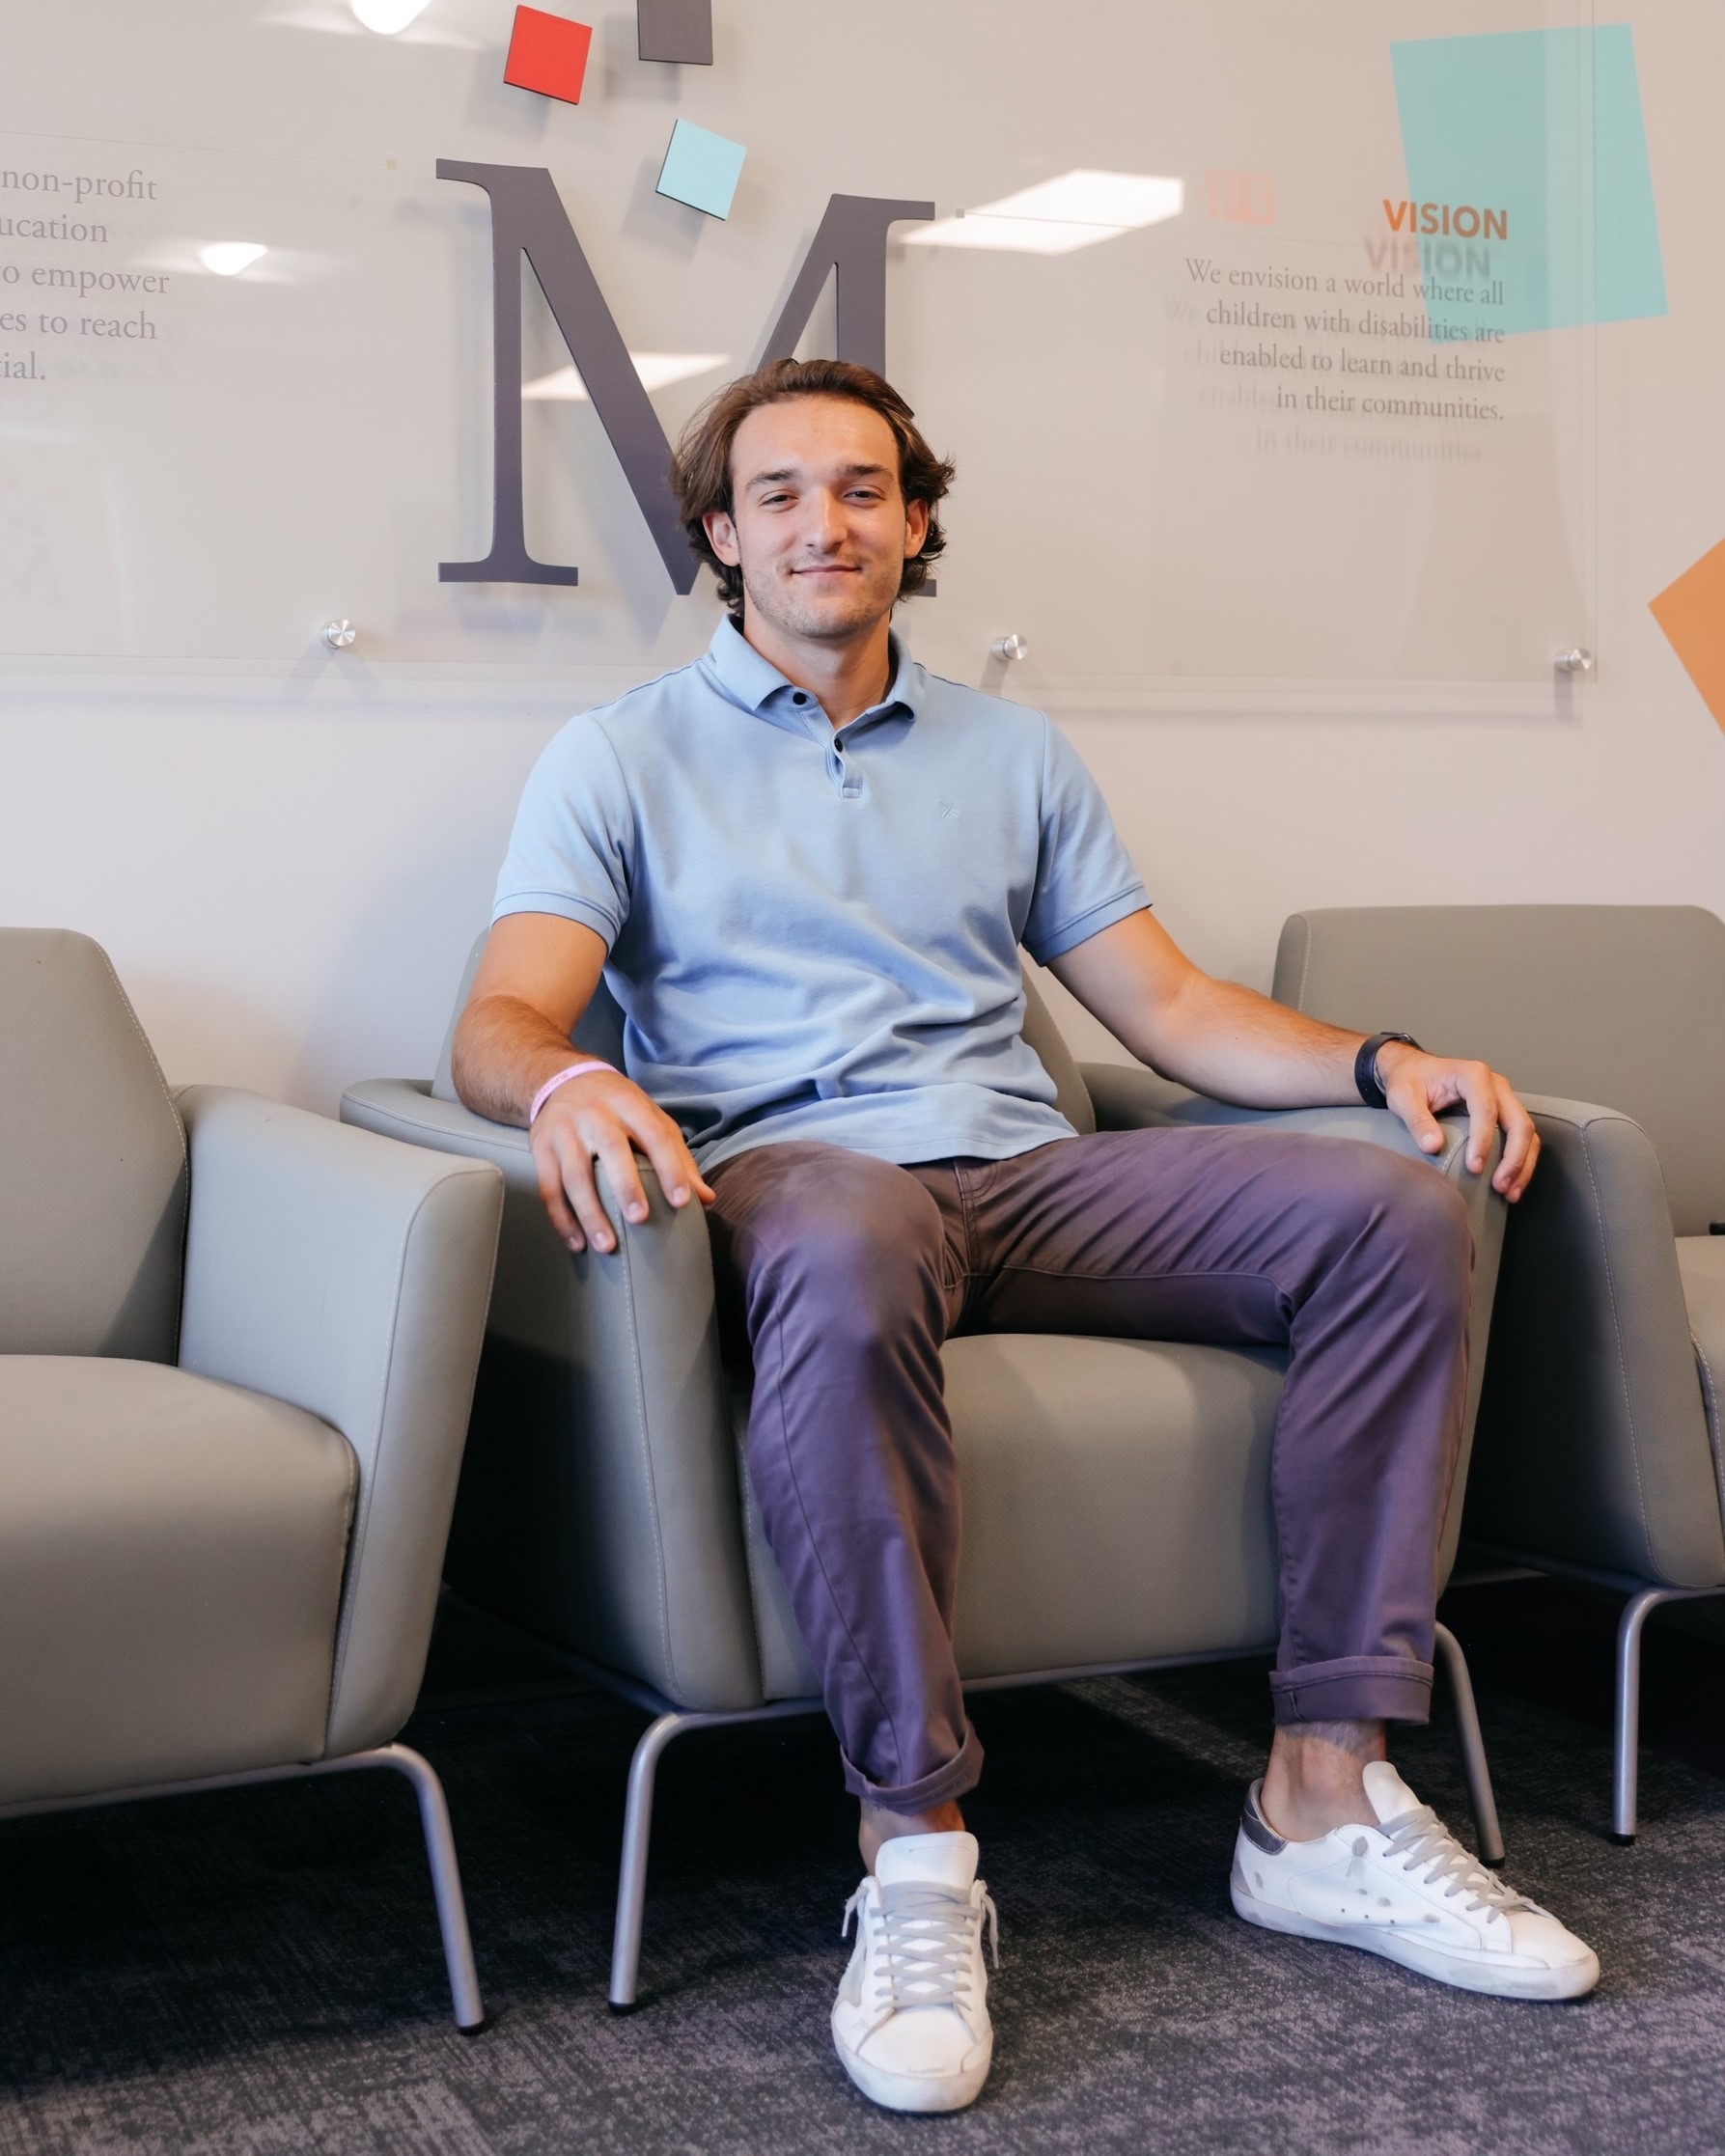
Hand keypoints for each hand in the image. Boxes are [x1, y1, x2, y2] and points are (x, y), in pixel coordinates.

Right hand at [529, 1068, 714, 1252]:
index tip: (683, 1202)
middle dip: (626, 1186)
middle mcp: (595, 1115)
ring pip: (574, 1175)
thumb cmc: (615, 1106)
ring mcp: (564, 1131)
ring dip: (590, 1213)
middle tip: (640, 1219)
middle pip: (611, 1149)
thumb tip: (705, 1198)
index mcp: (629, 1104)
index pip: (655, 1135)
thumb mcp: (649, 1117)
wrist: (561, 1081)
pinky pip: (549, 1188)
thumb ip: (676, 1156)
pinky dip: (562, 1220)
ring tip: (607, 1246)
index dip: (670, 1168)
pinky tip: (578, 1243)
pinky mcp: (541, 1149)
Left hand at [1375, 1042, 1539, 1202]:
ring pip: (1527, 1132)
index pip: (1486, 1110)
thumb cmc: (1410, 1081)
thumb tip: (1433, 1147)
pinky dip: (1522, 1161)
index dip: (1483, 1141)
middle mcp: (1496, 1084)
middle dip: (1513, 1158)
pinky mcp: (1505, 1112)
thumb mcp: (1403, 1097)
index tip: (1474, 1169)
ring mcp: (1504, 1098)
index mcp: (1473, 1075)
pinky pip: (1523, 1137)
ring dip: (1522, 1164)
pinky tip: (1512, 1184)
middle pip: (1518, 1122)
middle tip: (1500, 1187)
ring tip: (1510, 1193)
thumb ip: (1417, 1120)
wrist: (1414, 1070)